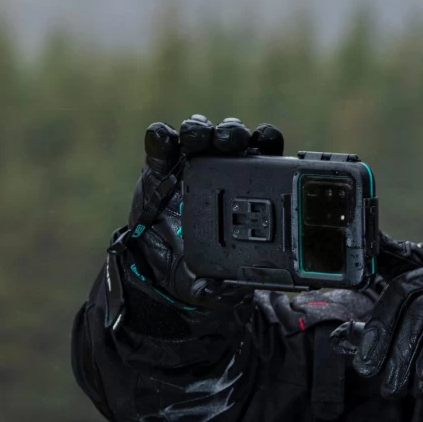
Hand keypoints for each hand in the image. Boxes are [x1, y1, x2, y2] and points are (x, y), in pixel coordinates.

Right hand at [120, 114, 283, 309]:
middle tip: (232, 141)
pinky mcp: (157, 167)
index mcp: (245, 188)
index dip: (266, 140)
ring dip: (199, 130)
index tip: (266, 139)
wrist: (158, 274)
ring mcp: (186, 165)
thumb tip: (228, 292)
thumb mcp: (217, 284)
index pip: (262, 153)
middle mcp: (219, 169)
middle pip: (230, 136)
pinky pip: (159, 144)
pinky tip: (163, 139)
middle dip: (232, 133)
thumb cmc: (198, 270)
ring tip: (197, 138)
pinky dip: (160, 138)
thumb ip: (223, 288)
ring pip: (198, 132)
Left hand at [347, 250, 422, 416]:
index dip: (374, 256)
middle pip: (404, 289)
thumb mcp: (416, 354)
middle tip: (367, 370)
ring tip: (395, 387)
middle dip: (380, 333)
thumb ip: (382, 341)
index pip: (398, 260)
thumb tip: (340, 336)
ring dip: (403, 354)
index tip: (349, 266)